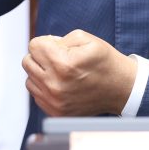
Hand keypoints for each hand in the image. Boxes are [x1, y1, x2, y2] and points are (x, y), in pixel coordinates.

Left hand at [22, 29, 136, 115]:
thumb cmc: (105, 62)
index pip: (34, 45)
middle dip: (41, 56)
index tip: (59, 47)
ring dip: (41, 73)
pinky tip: (60, 84)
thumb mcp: (86, 39)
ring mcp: (54, 101)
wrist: (121, 89)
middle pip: (27, 61)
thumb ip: (59, 38)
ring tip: (60, 72)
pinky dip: (44, 87)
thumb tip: (42, 47)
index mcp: (63, 63)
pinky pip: (36, 95)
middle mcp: (55, 84)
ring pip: (29, 79)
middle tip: (58, 58)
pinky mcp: (56, 112)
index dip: (47, 42)